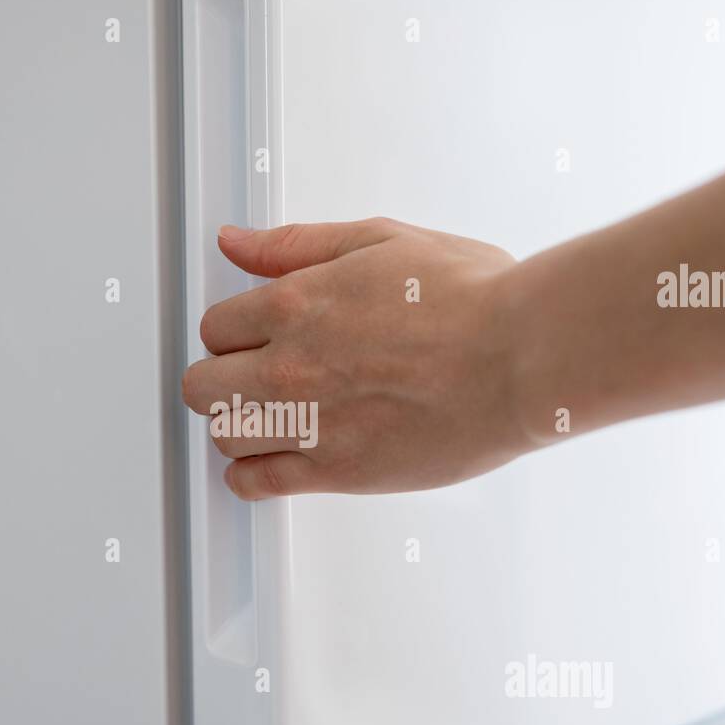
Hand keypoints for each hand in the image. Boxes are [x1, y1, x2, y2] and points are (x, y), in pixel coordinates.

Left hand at [182, 217, 530, 498]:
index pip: (215, 326)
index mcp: (294, 304)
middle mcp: (288, 367)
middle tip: (252, 375)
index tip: (255, 336)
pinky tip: (264, 462)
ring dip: (237, 423)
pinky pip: (256, 483)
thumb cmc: (471, 299)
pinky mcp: (337, 471)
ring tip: (268, 415)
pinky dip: (248, 475)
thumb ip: (296, 245)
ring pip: (222, 433)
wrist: (521, 358)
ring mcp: (309, 423)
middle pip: (203, 384)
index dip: (235, 330)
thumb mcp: (380, 240)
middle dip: (222, 376)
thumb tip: (236, 242)